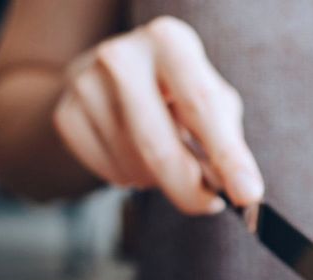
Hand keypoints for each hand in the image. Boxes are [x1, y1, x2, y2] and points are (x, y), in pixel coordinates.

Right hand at [52, 16, 262, 214]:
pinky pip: (109, 173)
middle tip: (209, 204)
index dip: (228, 156)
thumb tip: (240, 190)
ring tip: (166, 158)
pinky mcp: (65, 115)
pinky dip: (131, 179)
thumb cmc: (175, 92)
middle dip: (189, 188)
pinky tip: (135, 156)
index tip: (247, 195)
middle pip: (159, 146)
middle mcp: (121, 56)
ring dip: (160, 180)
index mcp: (169, 42)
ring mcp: (86, 85)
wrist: (108, 80)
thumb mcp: (210, 100)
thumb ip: (226, 141)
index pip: (202, 106)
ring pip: (134, 166)